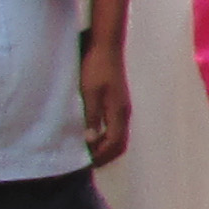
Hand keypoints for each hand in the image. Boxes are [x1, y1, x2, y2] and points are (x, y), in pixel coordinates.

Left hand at [78, 30, 131, 165]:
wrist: (106, 46)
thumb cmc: (96, 68)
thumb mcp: (89, 93)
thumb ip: (92, 117)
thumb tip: (90, 140)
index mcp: (118, 112)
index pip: (113, 143)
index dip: (100, 155)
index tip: (85, 162)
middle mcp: (124, 112)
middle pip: (120, 143)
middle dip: (106, 155)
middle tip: (88, 162)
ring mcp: (123, 107)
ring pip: (119, 136)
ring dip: (106, 147)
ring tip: (89, 151)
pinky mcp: (118, 102)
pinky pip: (116, 127)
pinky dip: (107, 137)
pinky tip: (93, 134)